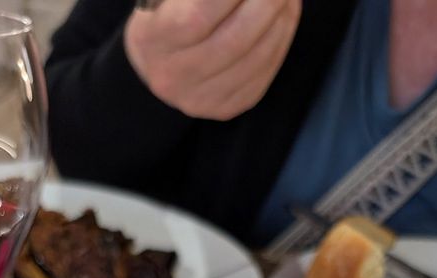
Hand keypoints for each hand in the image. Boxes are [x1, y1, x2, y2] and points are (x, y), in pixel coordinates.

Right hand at [124, 0, 299, 120]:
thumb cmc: (170, 10)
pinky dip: (281, 39)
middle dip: (267, 3)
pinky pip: (263, 73)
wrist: (158, 59)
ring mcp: (199, 98)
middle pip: (235, 39)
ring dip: (282, 19)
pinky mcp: (225, 107)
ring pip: (256, 57)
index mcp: (152, 38)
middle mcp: (172, 76)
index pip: (201, 14)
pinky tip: (284, 16)